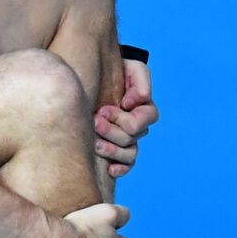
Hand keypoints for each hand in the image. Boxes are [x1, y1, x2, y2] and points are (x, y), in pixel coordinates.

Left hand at [93, 58, 158, 178]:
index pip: (145, 119)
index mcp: (143, 107)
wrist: (91, 78)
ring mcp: (126, 139)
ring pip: (129, 153)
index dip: (125, 118)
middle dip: (112, 130)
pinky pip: (126, 165)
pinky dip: (120, 169)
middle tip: (93, 121)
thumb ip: (140, 81)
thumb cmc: (111, 72)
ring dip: (112, 150)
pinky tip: (109, 169)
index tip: (103, 109)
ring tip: (94, 143)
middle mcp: (137, 125)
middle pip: (132, 137)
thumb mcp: (130, 68)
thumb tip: (135, 104)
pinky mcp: (116, 150)